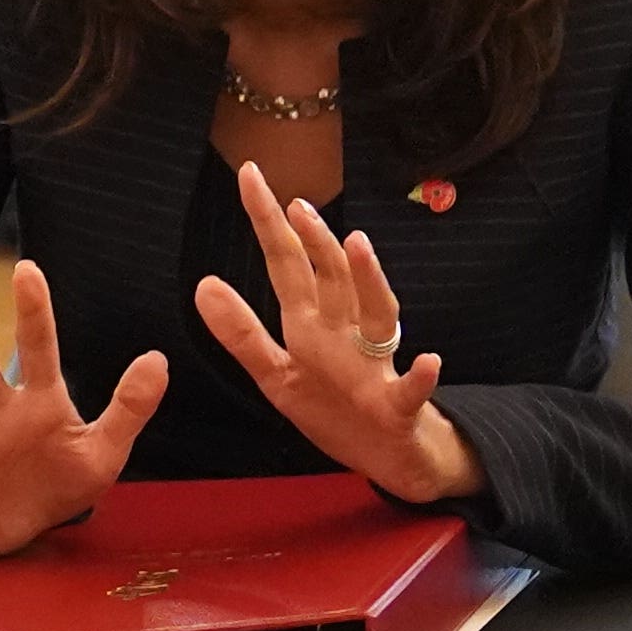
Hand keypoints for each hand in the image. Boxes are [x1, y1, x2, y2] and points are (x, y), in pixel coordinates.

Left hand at [192, 160, 484, 505]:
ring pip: (375, 316)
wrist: (385, 457)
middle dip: (315, 242)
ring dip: (368, 281)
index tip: (249, 174)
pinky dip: (421, 377)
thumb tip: (203, 282)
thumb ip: (241, 333)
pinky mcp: (397, 407)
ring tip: (358, 246)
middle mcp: (345, 334)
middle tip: (297, 205)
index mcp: (311, 325)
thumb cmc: (333, 408)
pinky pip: (410, 391)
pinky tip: (428, 361)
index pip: (287, 263)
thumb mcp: (276, 374)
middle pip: (330, 279)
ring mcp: (374, 366)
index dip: (267, 221)